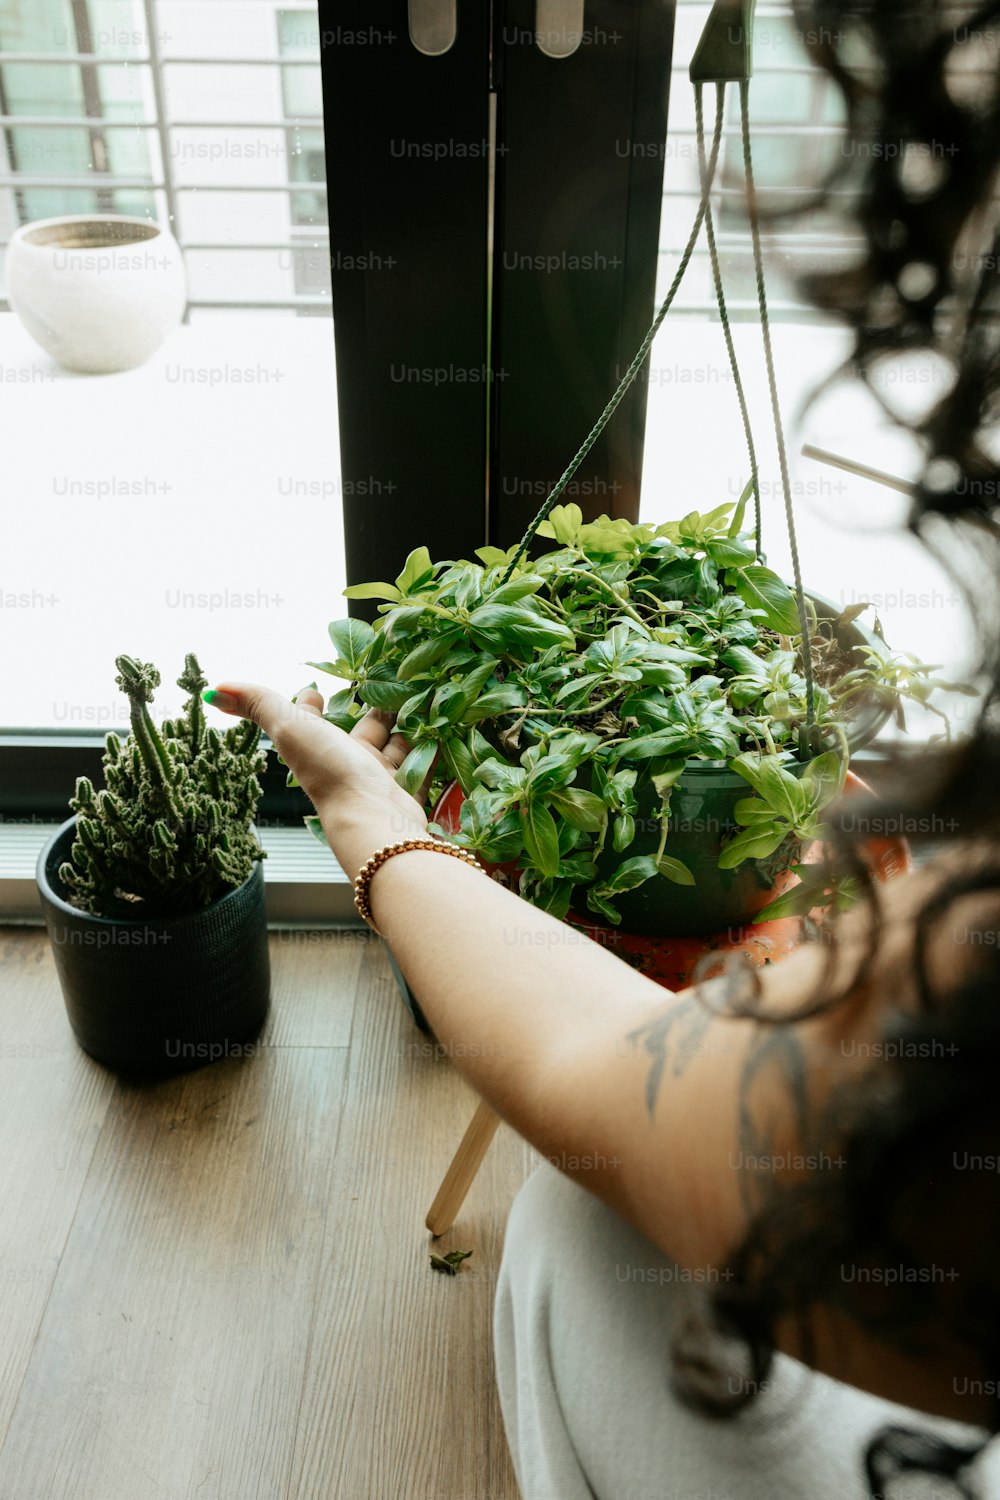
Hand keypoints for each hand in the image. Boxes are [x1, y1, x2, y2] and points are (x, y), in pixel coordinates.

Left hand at [202, 682, 433, 843]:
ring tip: (418, 700)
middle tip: (386, 685)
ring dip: (400, 725)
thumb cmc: (331, 772)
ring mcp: (376, 780)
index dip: (310, 701)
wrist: (376, 822)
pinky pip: (418, 765)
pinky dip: (426, 748)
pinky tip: (438, 729)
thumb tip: (212, 689)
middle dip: (369, 708)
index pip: (311, 719)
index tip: (316, 685)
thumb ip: (257, 704)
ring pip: (391, 746)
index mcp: (316, 748)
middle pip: (357, 730)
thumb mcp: (289, 728)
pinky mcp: (406, 791)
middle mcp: (344, 765)